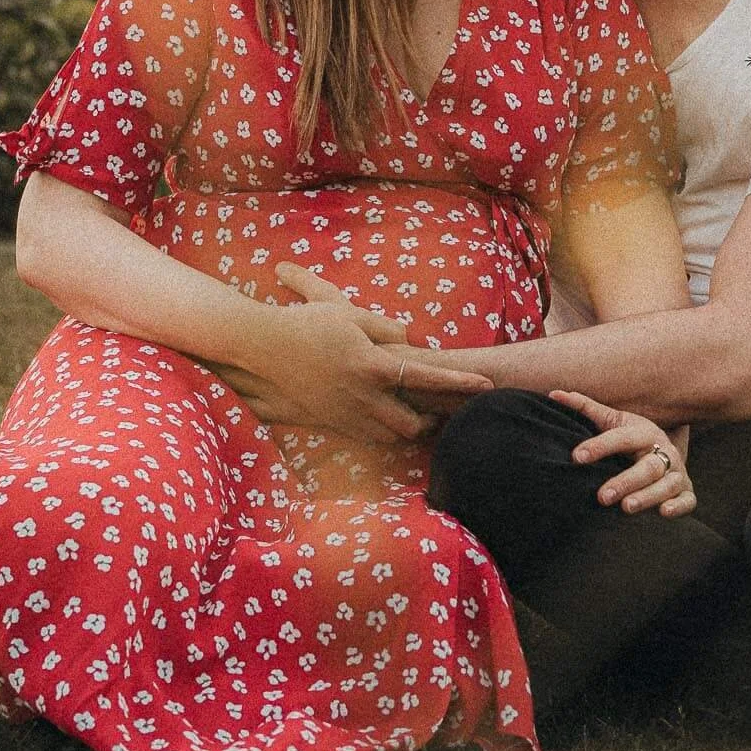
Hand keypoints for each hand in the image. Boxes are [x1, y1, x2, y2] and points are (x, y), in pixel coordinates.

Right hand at [205, 266, 490, 442]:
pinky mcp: (329, 421)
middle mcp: (363, 396)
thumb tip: (412, 340)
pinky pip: (364, 437)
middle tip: (442, 412)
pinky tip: (383, 419)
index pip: (428, 377)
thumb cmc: (307, 324)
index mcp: (374, 365)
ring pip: (388, 437)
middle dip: (431, 423)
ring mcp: (345, 413)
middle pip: (411, 424)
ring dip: (406, 430)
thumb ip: (386, 327)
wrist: (264, 348)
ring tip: (417, 418)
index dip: (461, 383)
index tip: (487, 386)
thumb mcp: (350, 314)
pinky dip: (380, 432)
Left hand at [555, 389, 695, 517]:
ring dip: (648, 496)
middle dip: (625, 481)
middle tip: (602, 497)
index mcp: (645, 433)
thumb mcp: (614, 422)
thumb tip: (554, 394)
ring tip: (626, 507)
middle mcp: (665, 453)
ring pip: (667, 485)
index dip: (600, 446)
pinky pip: (688, 500)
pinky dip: (679, 507)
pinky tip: (664, 513)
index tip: (576, 457)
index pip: (622, 439)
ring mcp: (677, 473)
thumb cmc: (633, 438)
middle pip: (648, 467)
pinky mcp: (686, 492)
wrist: (665, 449)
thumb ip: (586, 409)